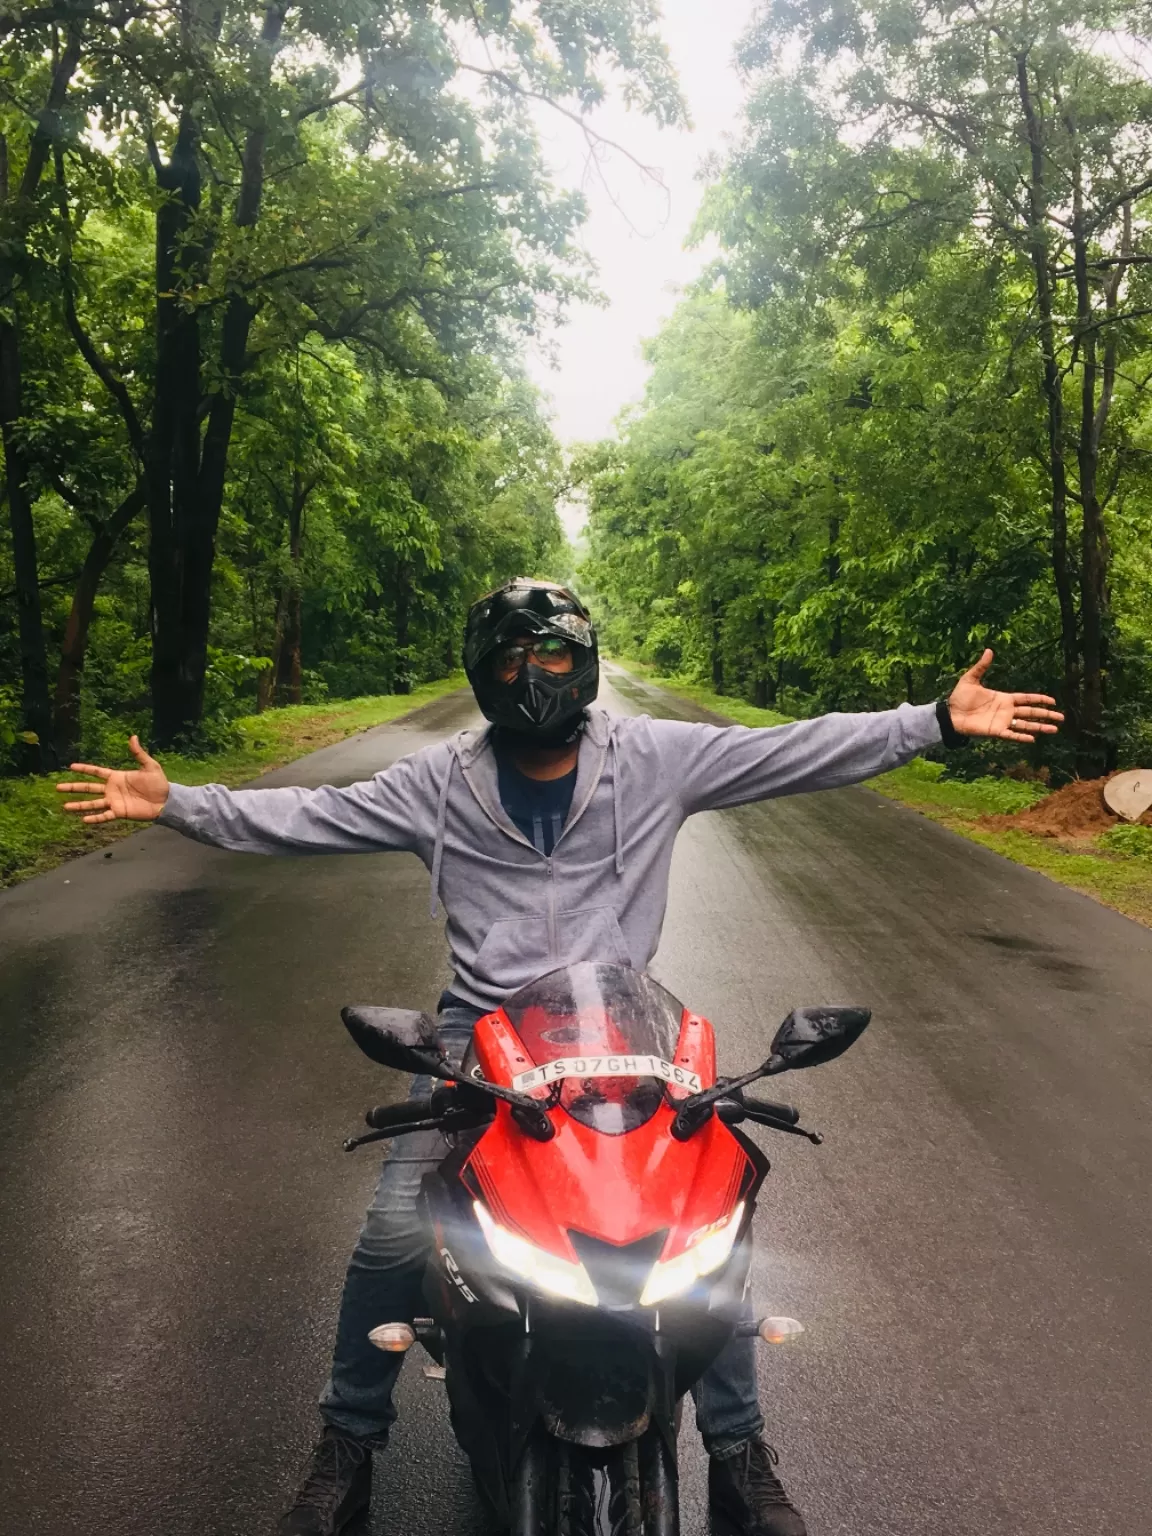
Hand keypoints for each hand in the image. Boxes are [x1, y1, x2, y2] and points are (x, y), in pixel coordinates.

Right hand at [56, 735, 170, 822]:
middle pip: (88, 788)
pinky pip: (104, 816)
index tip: (71, 766)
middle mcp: (112, 789)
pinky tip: (83, 819)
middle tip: (58, 787)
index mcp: (116, 777)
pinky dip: (94, 818)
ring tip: (65, 806)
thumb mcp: (149, 766)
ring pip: (92, 803)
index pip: (96, 772)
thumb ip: (139, 753)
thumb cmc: (159, 783)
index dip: (84, 769)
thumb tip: (133, 737)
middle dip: (73, 787)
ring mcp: (114, 801)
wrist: (166, 800)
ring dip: (79, 805)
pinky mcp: (119, 812)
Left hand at [947, 650, 1063, 741]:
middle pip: (1031, 712)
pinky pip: (1011, 735)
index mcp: (1004, 698)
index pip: (1026, 699)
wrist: (949, 714)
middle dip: (1046, 714)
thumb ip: (981, 666)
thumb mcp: (970, 679)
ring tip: (1054, 729)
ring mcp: (1002, 721)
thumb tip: (989, 650)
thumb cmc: (959, 698)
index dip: (1040, 699)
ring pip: (1025, 724)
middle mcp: (1006, 711)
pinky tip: (1033, 739)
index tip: (1053, 701)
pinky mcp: (995, 731)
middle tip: (1061, 718)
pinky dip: (1021, 737)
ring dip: (1040, 727)